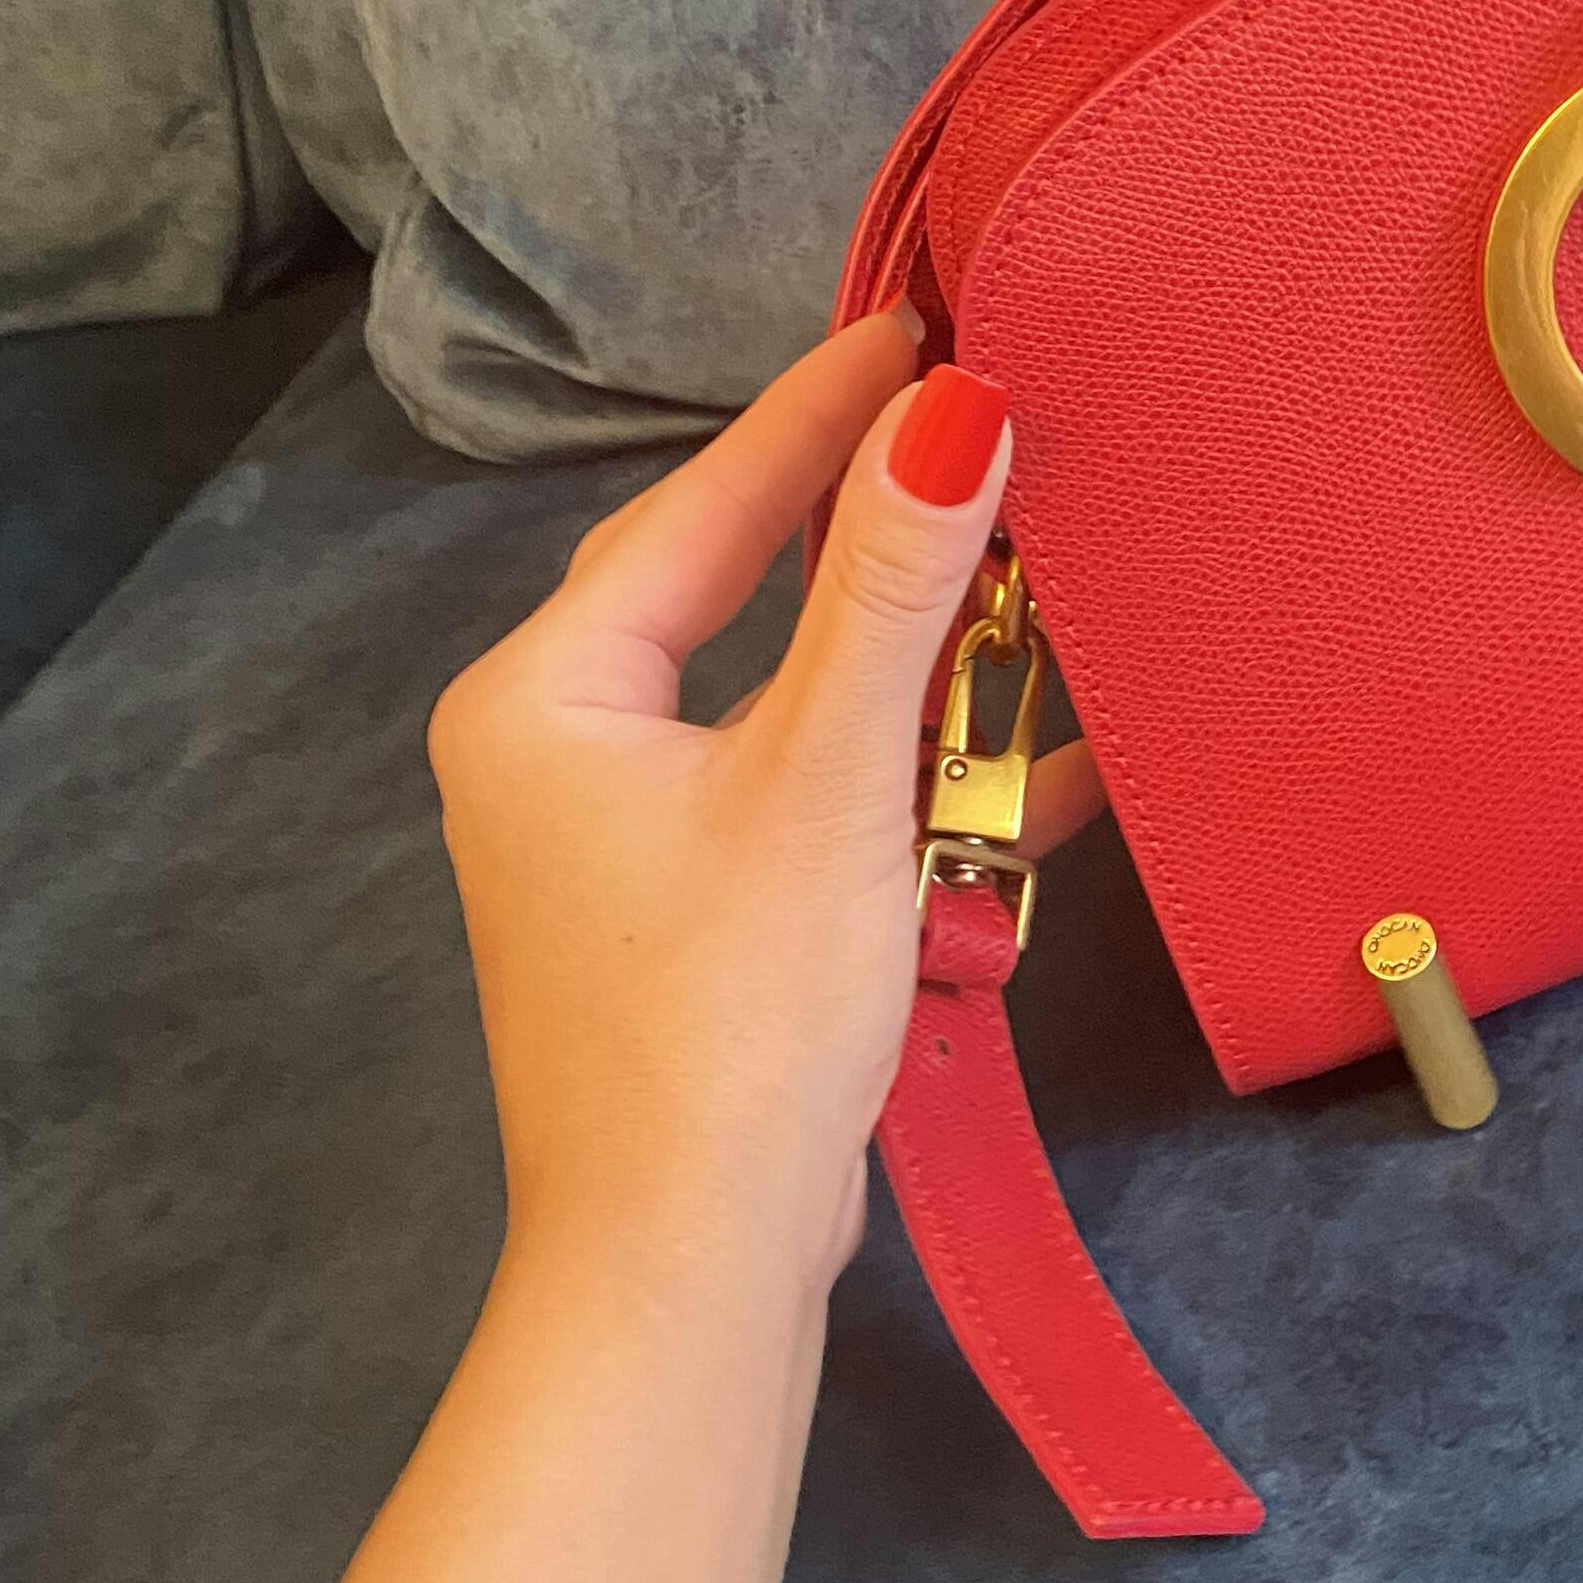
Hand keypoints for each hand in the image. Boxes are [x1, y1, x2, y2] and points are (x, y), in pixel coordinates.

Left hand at [427, 313, 1099, 1308]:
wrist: (689, 1263)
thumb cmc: (735, 1017)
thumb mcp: (831, 777)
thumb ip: (894, 587)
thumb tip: (954, 405)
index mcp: (545, 697)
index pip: (703, 508)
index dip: (821, 412)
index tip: (920, 319)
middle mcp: (558, 753)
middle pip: (744, 594)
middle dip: (879, 538)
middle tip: (979, 428)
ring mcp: (623, 843)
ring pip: (793, 704)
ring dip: (917, 672)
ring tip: (1030, 582)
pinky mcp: (694, 918)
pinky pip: (815, 798)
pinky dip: (912, 780)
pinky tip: (1036, 763)